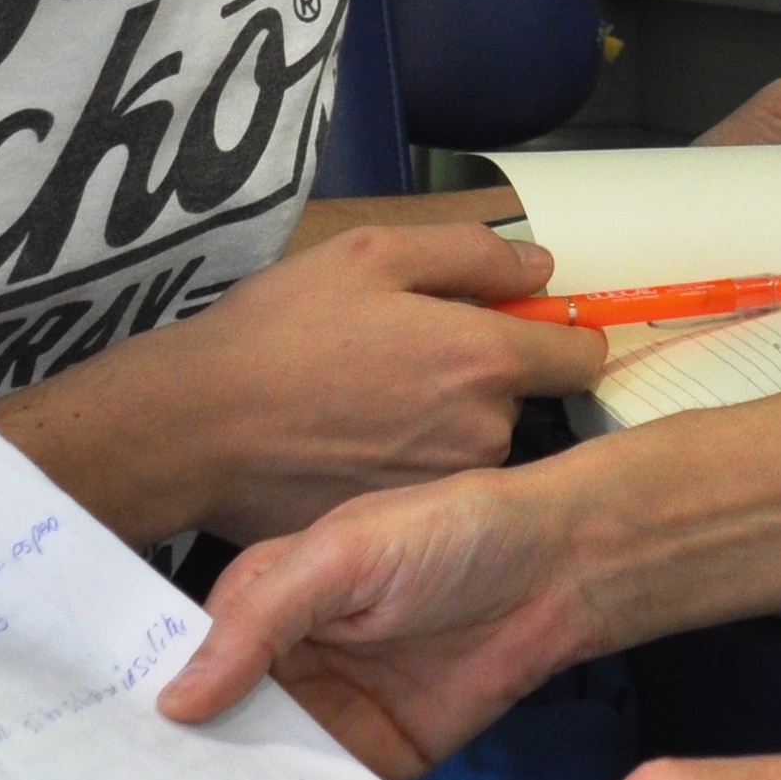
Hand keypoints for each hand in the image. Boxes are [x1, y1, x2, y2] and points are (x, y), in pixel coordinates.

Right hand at [136, 223, 604, 542]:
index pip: (584, 355)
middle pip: (520, 400)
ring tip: (365, 399)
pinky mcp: (403, 524)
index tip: (517, 326)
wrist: (196, 429)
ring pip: (472, 444)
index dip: (555, 334)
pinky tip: (348, 442)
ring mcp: (443, 487)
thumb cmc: (279, 331)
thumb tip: (540, 268)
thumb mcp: (372, 254)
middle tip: (403, 357)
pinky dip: (403, 463)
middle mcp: (482, 432)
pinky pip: (427, 483)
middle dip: (480, 378)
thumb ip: (472, 254)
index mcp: (484, 359)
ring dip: (440, 423)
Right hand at [159, 462, 594, 778]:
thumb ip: (262, 618)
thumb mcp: (344, 554)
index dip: (148, 702)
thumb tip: (179, 698)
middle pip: (221, 727)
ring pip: (269, 771)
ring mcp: (334, 714)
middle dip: (184, 769)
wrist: (559, 570)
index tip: (100, 755)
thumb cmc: (453, 531)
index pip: (189, 660)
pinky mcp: (382, 758)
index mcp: (265, 603)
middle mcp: (290, 664)